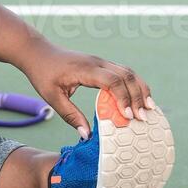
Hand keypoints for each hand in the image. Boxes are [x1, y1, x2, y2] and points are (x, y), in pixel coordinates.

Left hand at [23, 46, 154, 139]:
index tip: (128, 116)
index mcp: (85, 70)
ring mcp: (101, 62)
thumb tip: (86, 135)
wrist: (38, 52)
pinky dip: (134, 85)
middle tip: (143, 118)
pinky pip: (123, 73)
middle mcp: (97, 63)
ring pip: (129, 72)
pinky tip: (140, 99)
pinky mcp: (102, 65)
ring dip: (140, 90)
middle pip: (126, 76)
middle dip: (137, 97)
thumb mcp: (52, 97)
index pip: (112, 81)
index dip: (123, 98)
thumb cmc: (43, 74)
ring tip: (149, 109)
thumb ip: (70, 115)